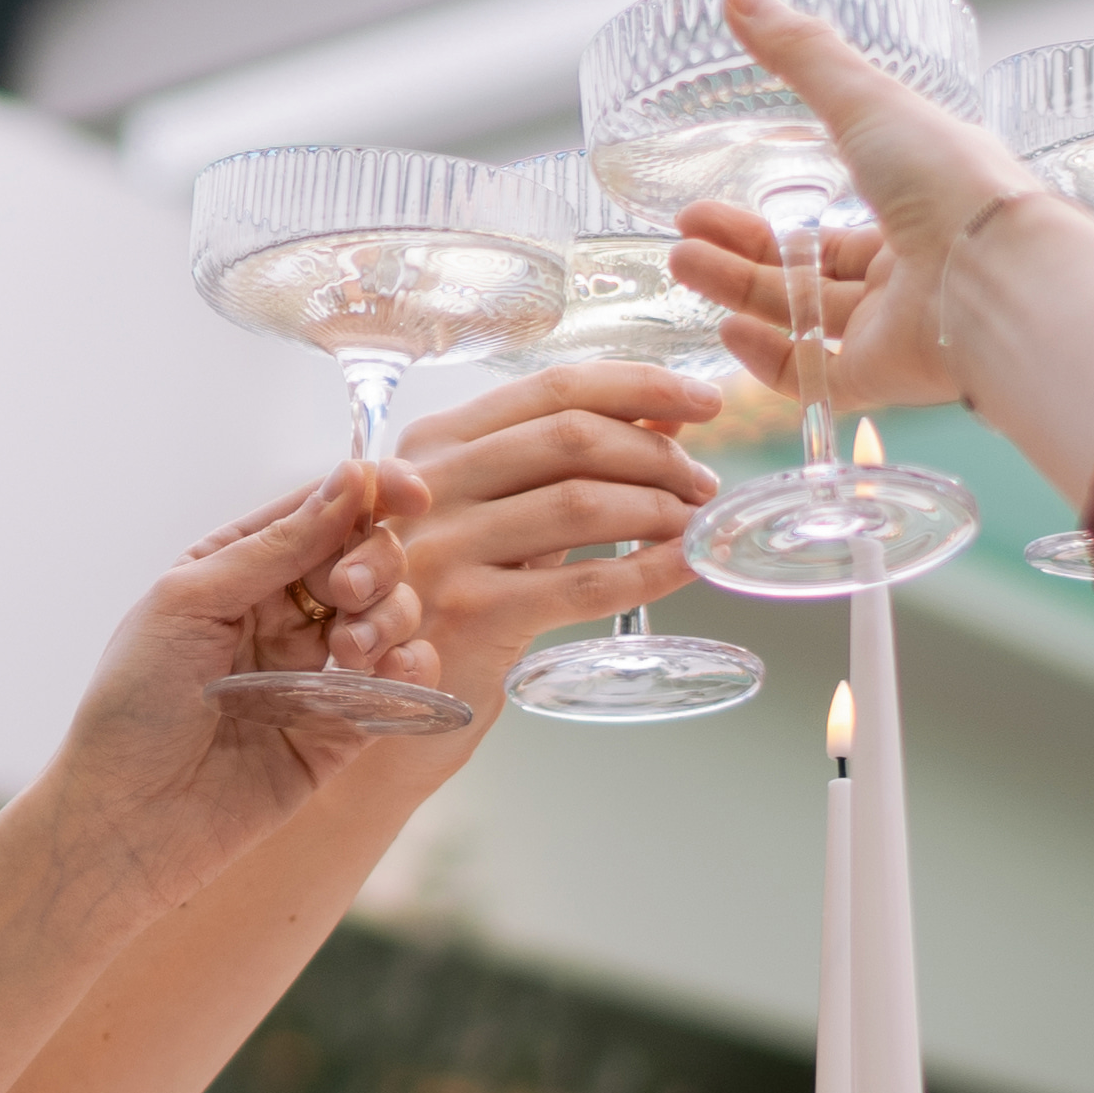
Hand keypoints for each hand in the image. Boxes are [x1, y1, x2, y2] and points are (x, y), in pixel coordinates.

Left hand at [36, 461, 440, 907]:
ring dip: (388, 617)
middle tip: (347, 592)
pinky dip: (411, 668)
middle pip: (366, 557)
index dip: (373, 494)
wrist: (126, 821)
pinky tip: (393, 671)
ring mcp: (314, 672)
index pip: (321, 512)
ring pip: (391, 615)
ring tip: (349, 651)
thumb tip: (352, 479)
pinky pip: (399, 686)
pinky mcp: (340, 731)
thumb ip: (277, 546)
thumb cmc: (132, 706)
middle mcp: (281, 614)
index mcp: (238, 570)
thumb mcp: (190, 602)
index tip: (411, 494)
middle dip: (373, 563)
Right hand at [396, 365, 724, 668]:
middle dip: (657, 455)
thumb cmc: (454, 602)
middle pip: (571, 438)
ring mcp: (445, 548)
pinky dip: (652, 570)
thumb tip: (668, 420)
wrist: (391, 705)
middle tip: (702, 482)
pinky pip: (586, 583)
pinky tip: (689, 565)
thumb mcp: (504, 517)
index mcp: (435, 443)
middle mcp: (430, 485)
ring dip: (660, 508)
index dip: (637, 387)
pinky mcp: (471, 614)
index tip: (701, 400)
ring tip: (697, 522)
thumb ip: (573, 466)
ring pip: (581, 503)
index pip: (552, 389)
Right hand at [655, 0, 1047, 409]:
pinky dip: (768, 358)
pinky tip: (728, 330)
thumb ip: (802, 54)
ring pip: (803, 318)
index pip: (836, 219)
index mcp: (916, 206)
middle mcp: (907, 270)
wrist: (996, 273)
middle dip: (739, 254)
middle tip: (684, 238)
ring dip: (739, 293)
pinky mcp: (885, 376)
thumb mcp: (867, 99)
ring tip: (684, 264)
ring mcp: (896, 327)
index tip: (709, 200)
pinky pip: (816, 375)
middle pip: (807, 271)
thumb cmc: (948, 178)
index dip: (772, 212)